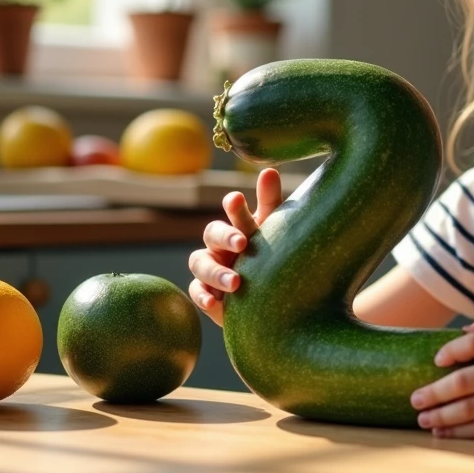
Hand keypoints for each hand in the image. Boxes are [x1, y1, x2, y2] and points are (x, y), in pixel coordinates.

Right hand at [187, 168, 281, 325]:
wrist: (272, 299)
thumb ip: (271, 203)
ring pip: (200, 262)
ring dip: (215, 271)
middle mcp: (221, 244)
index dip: (234, 205)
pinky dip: (202, 296)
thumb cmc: (273, 257)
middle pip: (213, 233)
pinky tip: (214, 302)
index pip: (233, 210)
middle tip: (242, 243)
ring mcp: (212, 268)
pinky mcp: (208, 293)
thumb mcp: (276, 231)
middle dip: (225, 236)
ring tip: (236, 282)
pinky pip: (197, 291)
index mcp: (241, 225)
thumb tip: (269, 169)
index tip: (237, 200)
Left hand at [408, 320, 473, 438]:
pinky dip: (463, 432)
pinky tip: (447, 433)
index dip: (449, 352)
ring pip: (470, 409)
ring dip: (443, 416)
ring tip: (424, 420)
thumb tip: (460, 333)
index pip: (471, 344)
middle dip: (434, 393)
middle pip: (463, 381)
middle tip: (414, 400)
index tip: (434, 361)